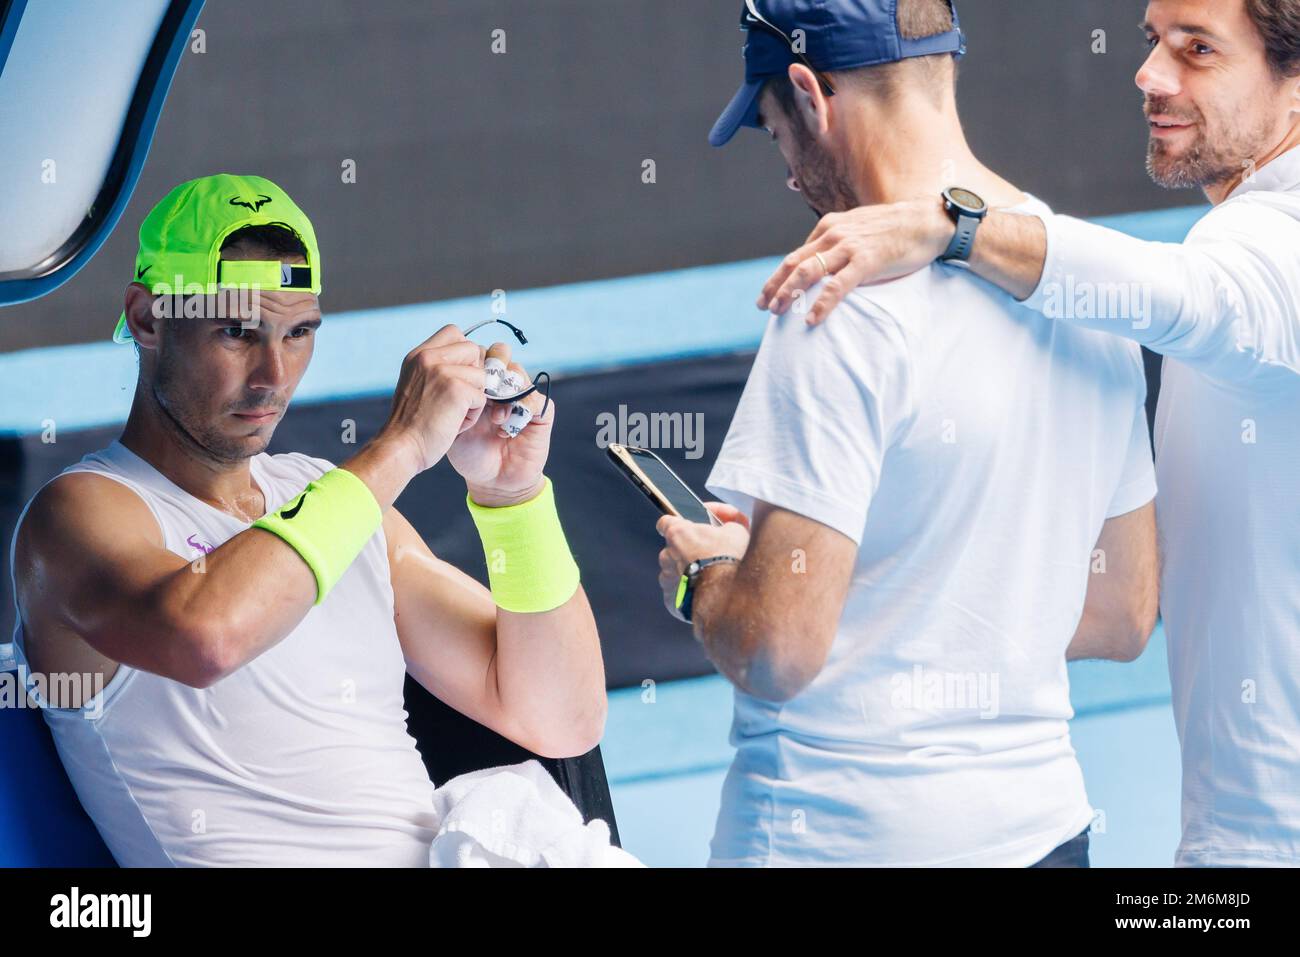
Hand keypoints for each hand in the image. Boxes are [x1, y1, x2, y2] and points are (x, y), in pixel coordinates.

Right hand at [375, 324, 487, 474]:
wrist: (400, 448)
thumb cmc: (411, 425)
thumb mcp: (416, 385)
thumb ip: (435, 368)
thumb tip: (471, 357)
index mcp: (418, 354)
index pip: (454, 332)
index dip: (464, 353)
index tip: (458, 377)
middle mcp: (428, 357)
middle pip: (473, 349)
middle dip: (474, 374)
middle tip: (458, 397)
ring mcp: (441, 371)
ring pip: (481, 375)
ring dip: (474, 398)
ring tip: (453, 413)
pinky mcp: (455, 389)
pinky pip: (482, 397)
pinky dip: (473, 415)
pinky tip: (454, 423)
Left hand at [446, 340, 553, 506]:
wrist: (490, 480)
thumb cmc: (468, 453)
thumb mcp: (452, 419)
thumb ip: (452, 393)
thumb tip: (447, 366)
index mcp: (479, 381)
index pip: (478, 352)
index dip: (471, 360)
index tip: (461, 379)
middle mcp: (502, 384)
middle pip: (501, 352)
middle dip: (490, 366)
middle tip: (481, 386)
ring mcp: (522, 396)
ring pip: (518, 373)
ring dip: (504, 393)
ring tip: (494, 418)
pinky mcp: (540, 413)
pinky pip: (535, 399)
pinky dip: (520, 411)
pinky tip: (505, 430)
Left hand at [656, 502, 750, 622]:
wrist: (728, 594)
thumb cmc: (731, 559)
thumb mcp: (737, 530)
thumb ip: (726, 523)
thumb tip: (727, 523)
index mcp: (678, 533)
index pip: (666, 523)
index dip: (677, 525)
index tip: (686, 529)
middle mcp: (667, 555)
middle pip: (672, 549)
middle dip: (687, 551)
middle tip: (708, 556)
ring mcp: (667, 578)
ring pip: (673, 572)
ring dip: (686, 572)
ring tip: (707, 577)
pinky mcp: (670, 600)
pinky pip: (676, 593)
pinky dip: (686, 592)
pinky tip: (702, 592)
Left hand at [757, 198, 954, 325]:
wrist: (926, 221)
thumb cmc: (894, 228)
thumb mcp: (858, 228)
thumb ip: (838, 241)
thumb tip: (823, 261)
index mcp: (829, 226)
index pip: (796, 254)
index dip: (779, 275)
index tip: (768, 293)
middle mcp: (834, 234)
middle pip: (794, 263)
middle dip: (774, 286)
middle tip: (762, 306)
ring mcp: (849, 247)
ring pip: (808, 272)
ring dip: (788, 293)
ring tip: (777, 312)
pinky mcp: (866, 262)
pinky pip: (837, 286)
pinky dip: (822, 304)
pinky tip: (812, 320)